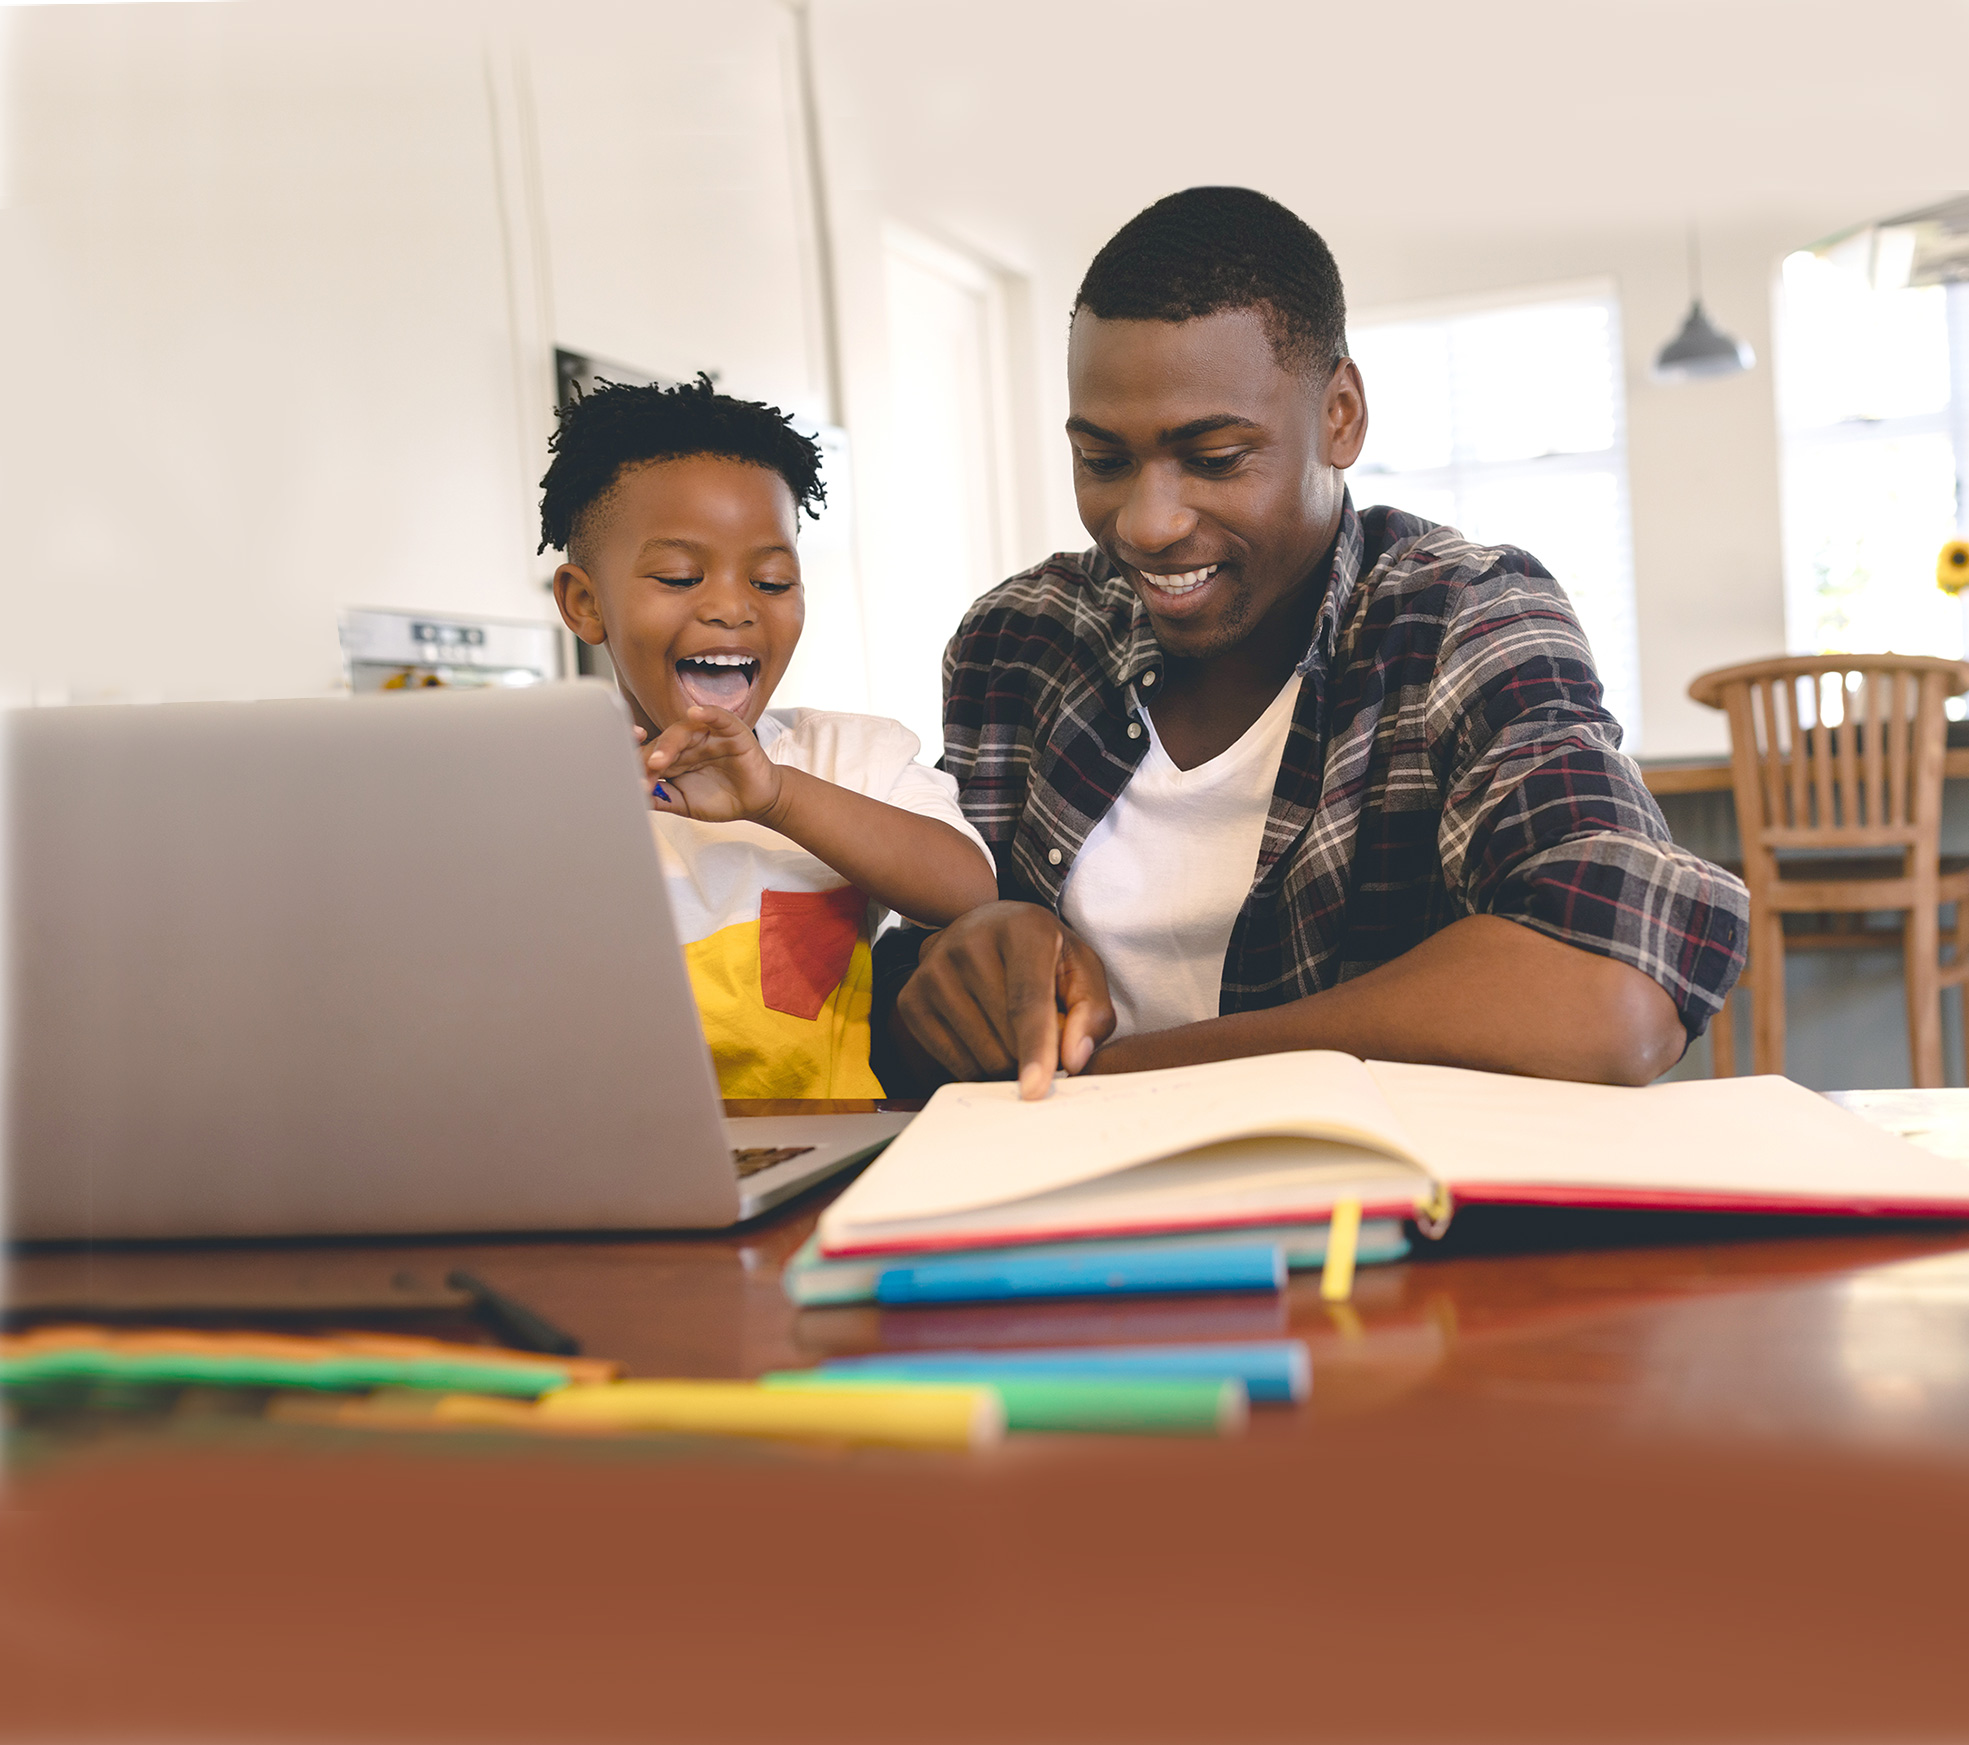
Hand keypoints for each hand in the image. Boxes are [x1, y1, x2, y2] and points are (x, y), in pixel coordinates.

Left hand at [636, 707, 783, 823]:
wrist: (756, 803)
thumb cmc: (721, 799)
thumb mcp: (685, 804)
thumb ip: (662, 799)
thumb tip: (635, 799)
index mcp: (673, 757)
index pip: (649, 752)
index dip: (634, 756)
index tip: (619, 765)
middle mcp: (687, 742)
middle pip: (661, 741)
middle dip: (649, 756)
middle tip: (642, 772)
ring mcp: (708, 734)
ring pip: (683, 730)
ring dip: (669, 743)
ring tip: (659, 759)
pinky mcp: (731, 730)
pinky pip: (718, 716)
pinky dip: (707, 713)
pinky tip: (695, 713)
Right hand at [896, 901, 1115, 1099]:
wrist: (989, 931)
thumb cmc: (1045, 956)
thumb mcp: (1083, 972)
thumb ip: (1091, 1015)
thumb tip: (1072, 1060)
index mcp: (1022, 927)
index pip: (1027, 1000)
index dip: (1035, 1048)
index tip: (1035, 1090)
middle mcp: (968, 942)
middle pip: (1005, 1036)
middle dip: (1033, 1058)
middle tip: (1043, 1042)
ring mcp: (932, 970)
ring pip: (980, 1055)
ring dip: (1008, 1065)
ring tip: (1015, 1036)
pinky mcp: (910, 998)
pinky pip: (952, 1061)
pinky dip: (978, 1068)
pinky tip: (988, 1041)